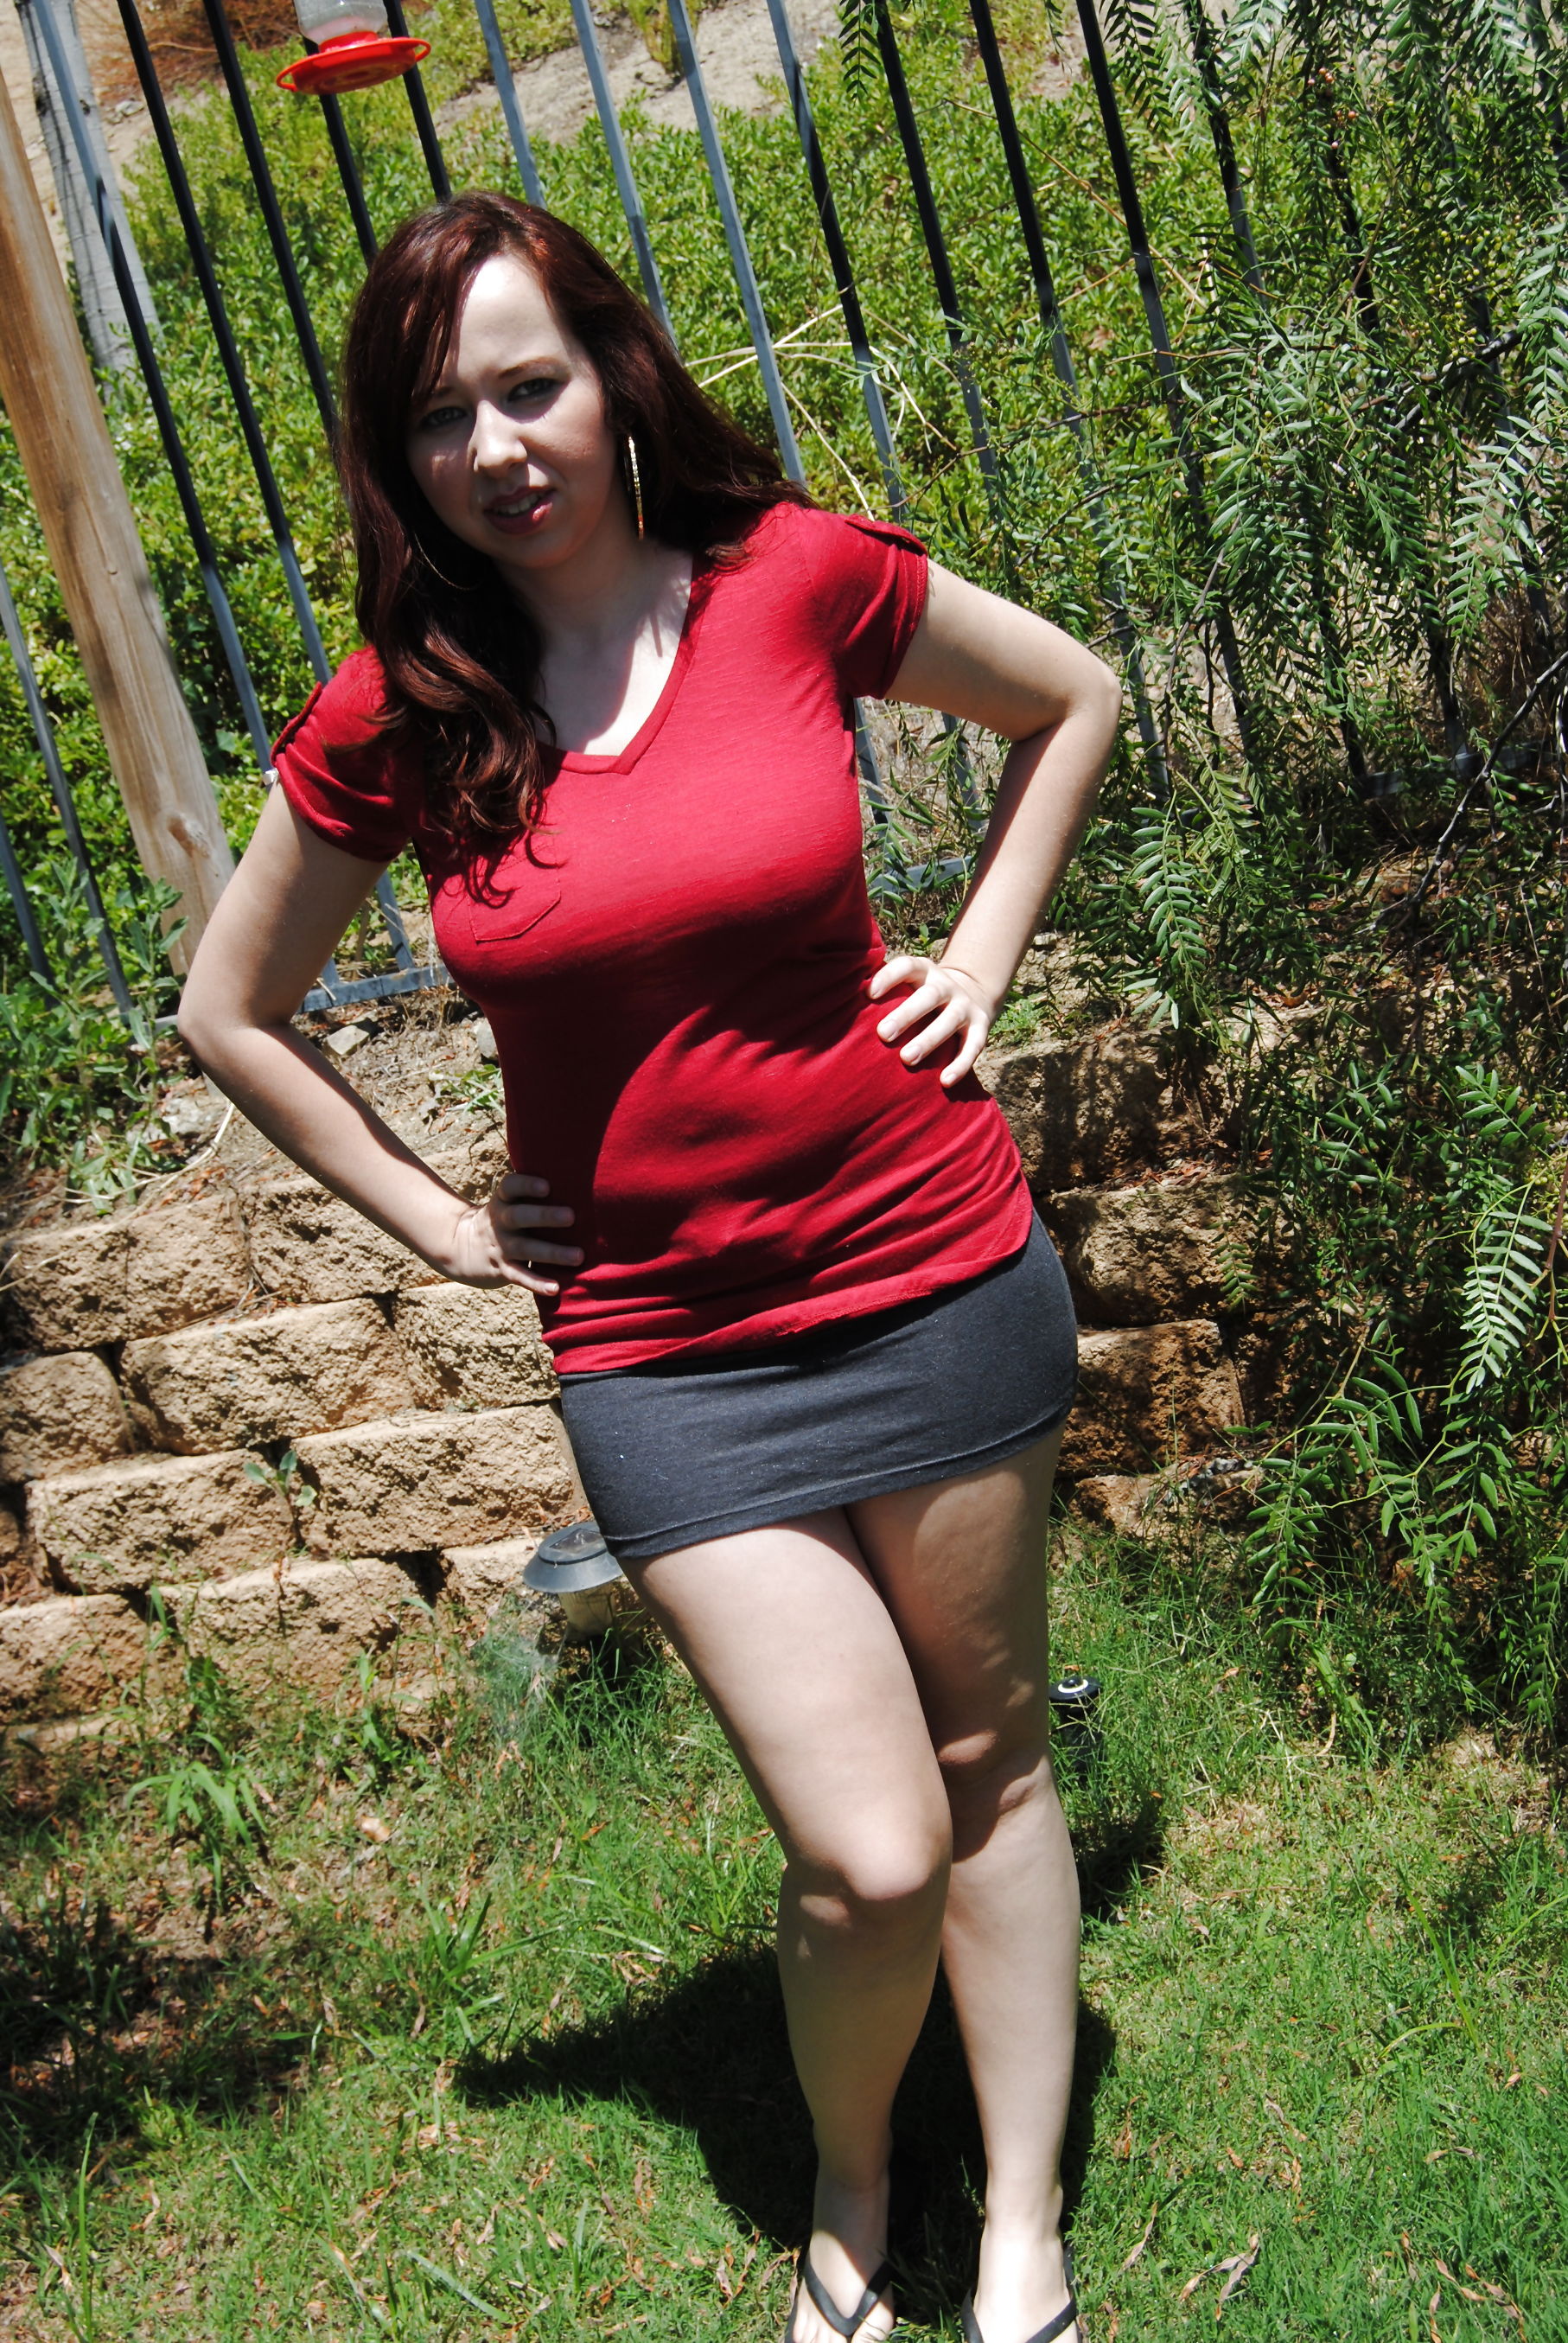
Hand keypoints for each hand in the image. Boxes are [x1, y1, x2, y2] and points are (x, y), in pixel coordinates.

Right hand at [439, 1171, 582, 1297]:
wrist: (459, 1247)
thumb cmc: (501, 1219)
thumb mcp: (507, 1202)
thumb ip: (531, 1194)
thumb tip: (575, 1177)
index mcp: (502, 1201)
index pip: (510, 1188)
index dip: (526, 1186)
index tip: (547, 1186)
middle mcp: (500, 1222)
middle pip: (519, 1216)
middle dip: (544, 1216)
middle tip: (571, 1216)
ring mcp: (500, 1247)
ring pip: (525, 1249)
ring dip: (552, 1253)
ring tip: (578, 1256)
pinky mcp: (501, 1270)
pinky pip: (520, 1277)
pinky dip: (537, 1283)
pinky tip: (556, 1288)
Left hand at [869, 955, 997, 1087]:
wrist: (973, 993)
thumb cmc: (922, 995)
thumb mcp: (910, 984)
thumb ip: (886, 993)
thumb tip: (841, 1008)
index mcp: (924, 972)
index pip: (907, 967)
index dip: (889, 976)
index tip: (869, 994)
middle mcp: (947, 986)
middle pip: (929, 996)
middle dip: (907, 1014)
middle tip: (883, 1034)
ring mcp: (965, 1006)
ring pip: (949, 1021)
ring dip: (929, 1039)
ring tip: (907, 1059)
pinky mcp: (981, 1027)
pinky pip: (973, 1046)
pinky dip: (961, 1064)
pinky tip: (945, 1081)